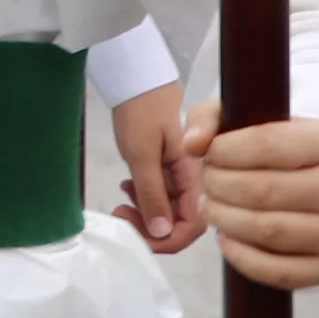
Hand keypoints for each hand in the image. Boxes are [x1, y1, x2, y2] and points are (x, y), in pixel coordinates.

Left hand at [108, 82, 206, 254]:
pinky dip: (143, 197)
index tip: (139, 236)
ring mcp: (180, 174)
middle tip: (121, 214)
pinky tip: (127, 187)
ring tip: (121, 200)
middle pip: (181, 221)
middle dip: (152, 228)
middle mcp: (194, 179)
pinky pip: (160, 194)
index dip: (169, 240)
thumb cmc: (140, 111)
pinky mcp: (167, 168)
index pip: (195, 225)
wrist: (135, 77)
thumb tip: (161, 234)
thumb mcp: (142, 154)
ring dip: (145, 213)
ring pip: (168, 210)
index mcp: (196, 176)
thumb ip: (152, 194)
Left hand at [183, 106, 318, 287]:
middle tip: (208, 183)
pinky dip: (242, 257)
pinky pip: (278, 271)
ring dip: (225, 220)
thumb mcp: (252, 120)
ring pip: (268, 231)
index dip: (224, 151)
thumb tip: (190, 145)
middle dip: (219, 186)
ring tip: (211, 207)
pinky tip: (227, 238)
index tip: (210, 154)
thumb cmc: (283, 151)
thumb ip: (211, 120)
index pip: (265, 144)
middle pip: (262, 191)